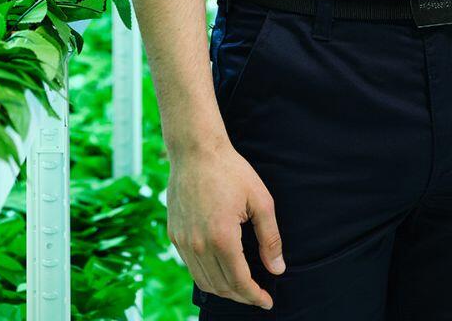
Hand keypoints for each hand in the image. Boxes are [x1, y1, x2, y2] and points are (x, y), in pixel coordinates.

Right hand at [166, 137, 285, 308]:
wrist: (195, 149)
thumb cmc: (230, 171)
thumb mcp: (260, 200)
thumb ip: (270, 238)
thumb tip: (277, 268)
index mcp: (222, 237)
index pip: (239, 282)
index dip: (255, 296)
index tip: (267, 301)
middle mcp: (198, 244)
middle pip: (221, 287)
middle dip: (241, 296)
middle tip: (257, 294)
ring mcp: (182, 240)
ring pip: (203, 281)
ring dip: (223, 289)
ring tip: (240, 286)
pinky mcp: (174, 234)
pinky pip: (190, 266)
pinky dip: (206, 275)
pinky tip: (219, 268)